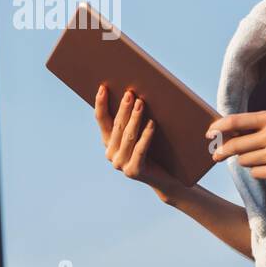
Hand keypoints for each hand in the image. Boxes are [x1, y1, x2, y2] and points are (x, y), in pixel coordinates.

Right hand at [94, 83, 182, 198]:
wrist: (164, 179)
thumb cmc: (154, 151)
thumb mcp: (139, 134)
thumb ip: (132, 120)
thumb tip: (134, 94)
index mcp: (109, 142)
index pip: (102, 120)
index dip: (101, 104)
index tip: (103, 87)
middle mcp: (111, 154)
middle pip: (117, 126)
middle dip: (123, 108)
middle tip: (130, 93)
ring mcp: (121, 164)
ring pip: (128, 136)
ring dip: (135, 118)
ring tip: (141, 103)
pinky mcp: (133, 171)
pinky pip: (140, 150)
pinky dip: (146, 136)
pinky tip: (152, 123)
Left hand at [205, 110, 265, 181]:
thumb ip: (259, 124)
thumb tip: (230, 131)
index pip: (235, 121)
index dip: (218, 128)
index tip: (208, 134)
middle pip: (235, 145)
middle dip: (222, 151)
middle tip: (215, 155)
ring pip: (244, 160)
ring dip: (245, 160)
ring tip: (260, 157)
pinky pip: (255, 173)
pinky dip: (258, 171)